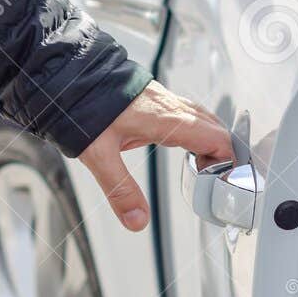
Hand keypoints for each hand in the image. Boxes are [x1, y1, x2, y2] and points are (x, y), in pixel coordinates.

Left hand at [79, 81, 233, 231]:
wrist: (69, 75)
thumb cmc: (82, 107)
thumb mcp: (100, 156)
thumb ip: (121, 191)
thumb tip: (137, 221)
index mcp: (167, 120)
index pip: (216, 139)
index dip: (227, 160)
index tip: (225, 181)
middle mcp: (171, 106)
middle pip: (215, 128)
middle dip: (223, 153)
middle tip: (215, 179)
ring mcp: (165, 98)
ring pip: (203, 118)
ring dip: (210, 140)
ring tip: (203, 166)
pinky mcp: (155, 96)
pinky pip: (189, 112)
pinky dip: (197, 129)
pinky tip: (184, 143)